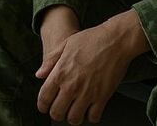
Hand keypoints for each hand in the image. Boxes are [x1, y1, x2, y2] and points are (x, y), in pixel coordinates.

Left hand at [35, 9, 148, 124]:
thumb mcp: (66, 44)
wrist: (116, 40)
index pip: (44, 99)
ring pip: (74, 119)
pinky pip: (94, 117)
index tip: (46, 107)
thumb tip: (39, 74)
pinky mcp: (102, 97)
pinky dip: (91, 116)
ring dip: (74, 117)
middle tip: (61, 109)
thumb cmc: (92, 39)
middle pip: (57, 113)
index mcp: (60, 73)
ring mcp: (87, 93)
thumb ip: (51, 60)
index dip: (43, 106)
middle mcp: (72, 86)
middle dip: (57, 113)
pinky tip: (91, 109)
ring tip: (76, 110)